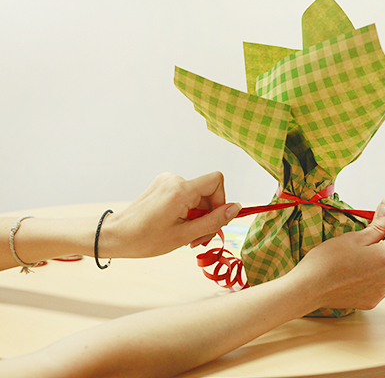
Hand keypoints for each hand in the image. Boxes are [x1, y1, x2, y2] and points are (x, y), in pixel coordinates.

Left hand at [101, 172, 240, 258]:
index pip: (216, 181)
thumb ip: (214, 221)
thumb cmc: (144, 239)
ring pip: (197, 197)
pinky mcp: (162, 186)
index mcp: (181, 190)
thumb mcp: (185, 235)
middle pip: (207, 192)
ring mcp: (167, 181)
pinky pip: (185, 196)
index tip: (213, 221)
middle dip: (208, 216)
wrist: (114, 236)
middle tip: (198, 239)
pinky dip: (187, 212)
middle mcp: (175, 179)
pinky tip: (177, 227)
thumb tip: (236, 208)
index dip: (221, 201)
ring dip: (197, 217)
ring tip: (186, 236)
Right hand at [291, 200, 384, 310]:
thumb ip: (376, 224)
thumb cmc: (328, 259)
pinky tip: (362, 270)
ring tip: (369, 254)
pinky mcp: (372, 301)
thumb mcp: (354, 237)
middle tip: (373, 234)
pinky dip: (379, 276)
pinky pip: (384, 285)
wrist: (310, 287)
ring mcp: (382, 291)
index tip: (383, 218)